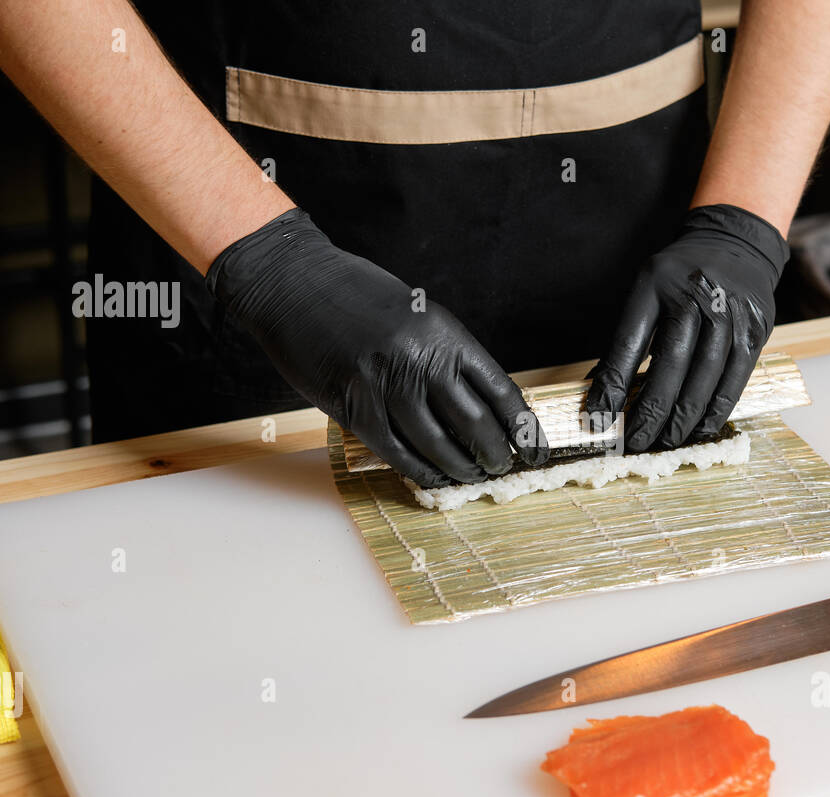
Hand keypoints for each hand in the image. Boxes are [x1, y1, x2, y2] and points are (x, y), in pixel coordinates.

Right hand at [207, 209, 547, 486]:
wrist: (294, 283)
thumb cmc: (357, 297)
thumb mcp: (416, 315)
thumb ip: (445, 356)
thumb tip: (479, 405)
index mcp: (445, 334)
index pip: (501, 392)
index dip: (523, 429)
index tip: (535, 451)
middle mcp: (421, 361)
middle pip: (475, 425)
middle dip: (495, 455)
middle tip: (501, 468)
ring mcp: (387, 387)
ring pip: (438, 446)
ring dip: (460, 469)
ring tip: (471, 477)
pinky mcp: (355, 408)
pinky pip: (398, 453)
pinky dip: (420, 472)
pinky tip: (434, 479)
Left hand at [586, 204, 788, 451]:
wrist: (734, 243)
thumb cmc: (678, 278)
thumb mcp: (645, 291)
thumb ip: (628, 339)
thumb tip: (601, 394)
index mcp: (656, 285)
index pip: (629, 343)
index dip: (613, 385)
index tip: (599, 418)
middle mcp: (695, 296)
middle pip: (671, 365)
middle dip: (650, 412)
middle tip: (635, 442)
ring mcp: (729, 312)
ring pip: (705, 376)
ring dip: (684, 418)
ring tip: (666, 442)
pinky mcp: (755, 328)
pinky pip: (736, 377)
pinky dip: (718, 408)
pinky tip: (701, 428)